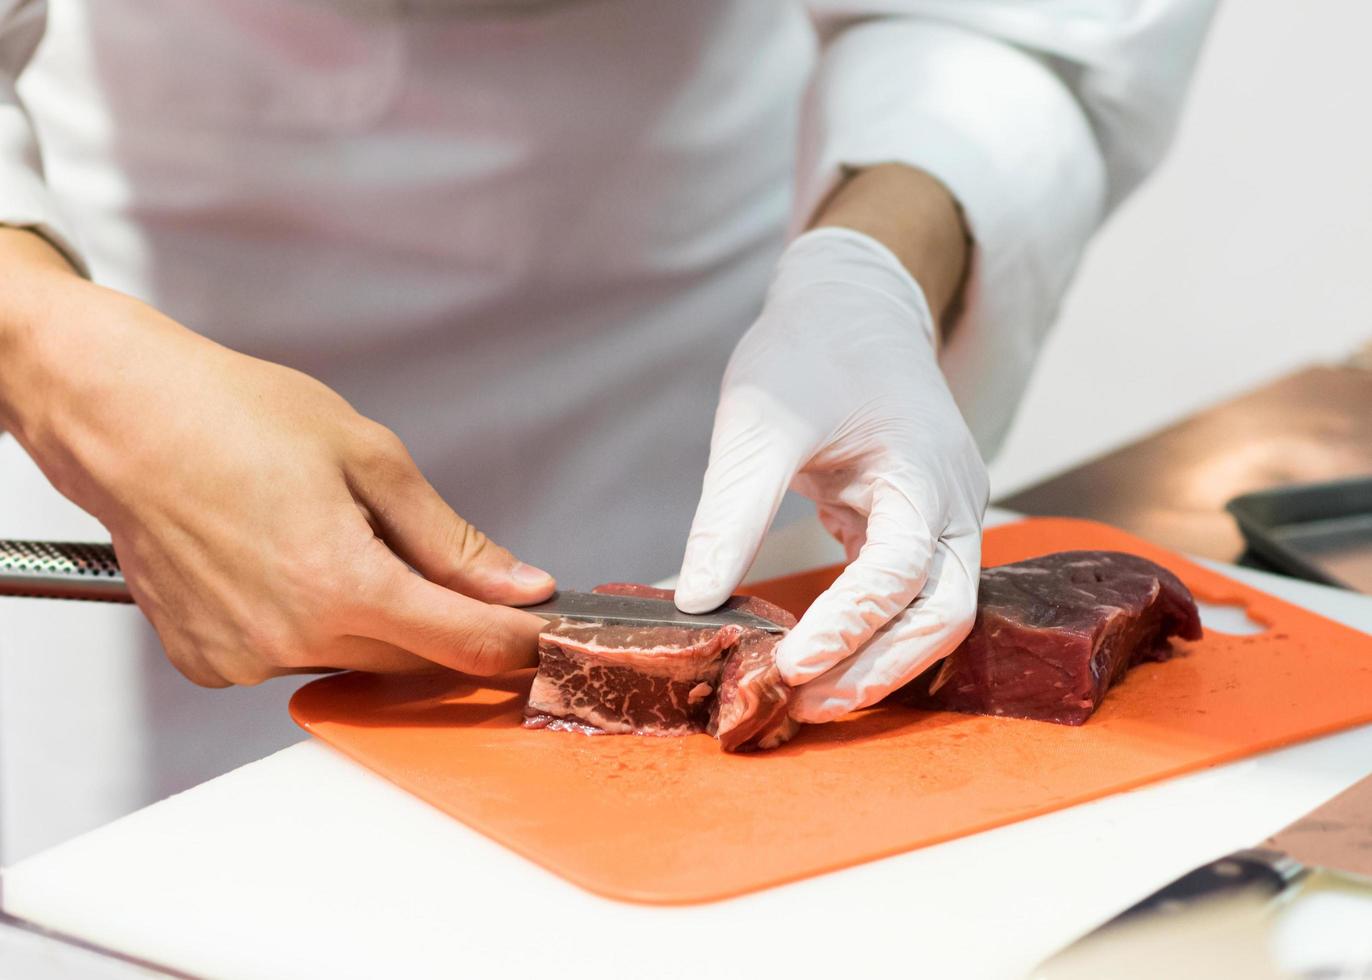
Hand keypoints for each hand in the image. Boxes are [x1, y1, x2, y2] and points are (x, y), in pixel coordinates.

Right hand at [0, 233, 553, 685]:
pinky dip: (308, 623)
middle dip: (444, 622)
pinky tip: (284, 565)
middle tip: (434, 563)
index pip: (467, 643)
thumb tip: (516, 584)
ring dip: (372, 620)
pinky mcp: (209, 662)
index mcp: (343, 584)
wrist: (125, 419)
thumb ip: (451, 539)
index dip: (518, 640)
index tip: (541, 629)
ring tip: (331, 540)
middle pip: (414, 659)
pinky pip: (290, 657)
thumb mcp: (371, 459)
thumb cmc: (235, 419)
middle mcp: (292, 637)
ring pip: (353, 659)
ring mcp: (244, 657)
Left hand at [675, 227, 987, 721]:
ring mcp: (942, 519)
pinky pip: (907, 598)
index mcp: (925, 471)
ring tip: (805, 699)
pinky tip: (818, 660)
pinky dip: (869, 635)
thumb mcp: (759, 422)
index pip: (901, 572)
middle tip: (800, 706)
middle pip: (943, 616)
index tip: (788, 665)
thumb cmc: (809, 351)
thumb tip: (694, 603)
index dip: (849, 626)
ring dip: (876, 664)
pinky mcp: (915, 529)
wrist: (852, 307)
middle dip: (876, 669)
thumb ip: (730, 513)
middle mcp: (952, 505)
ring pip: (933, 617)